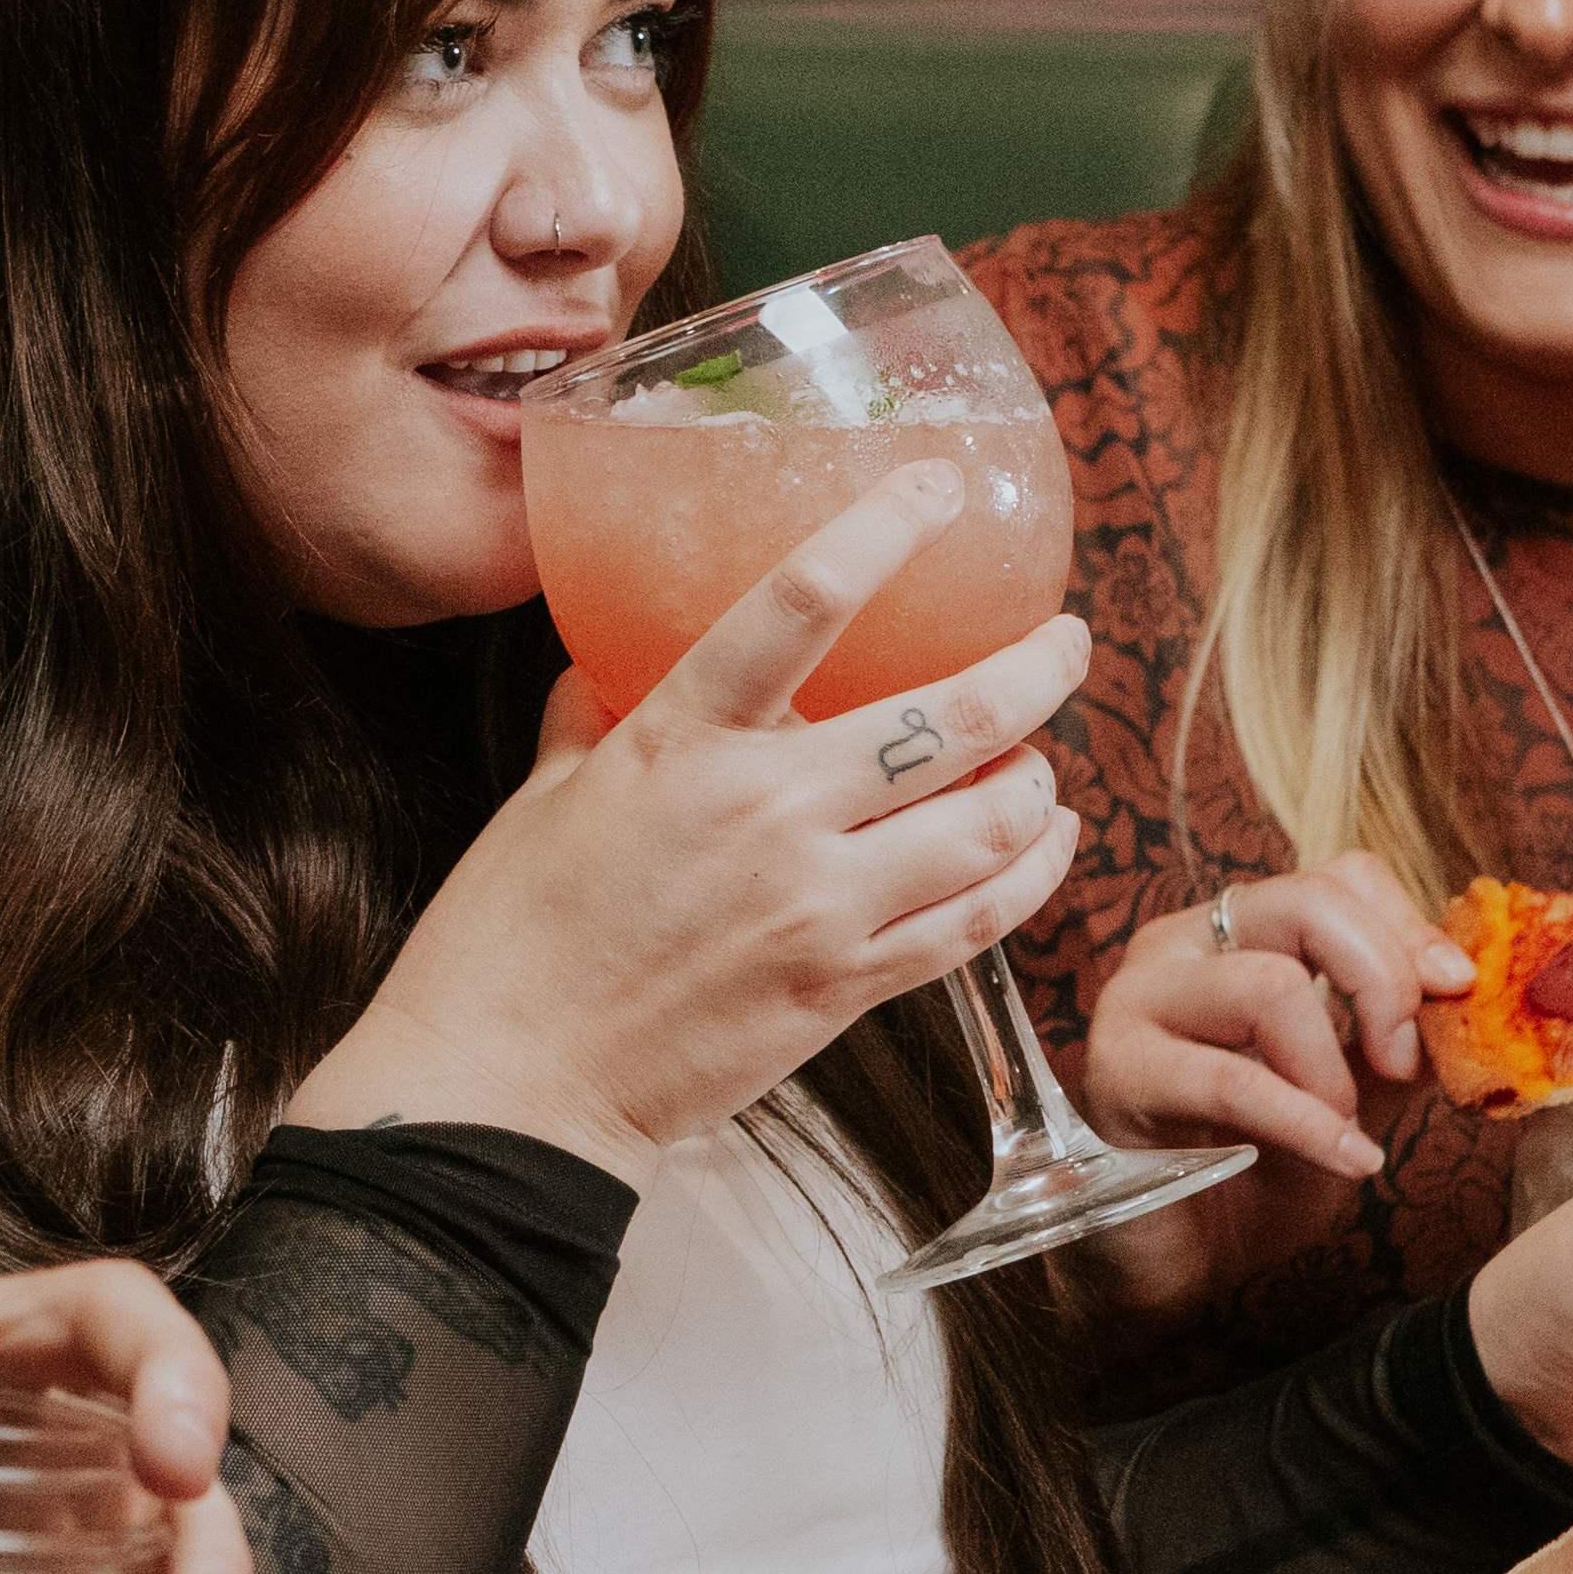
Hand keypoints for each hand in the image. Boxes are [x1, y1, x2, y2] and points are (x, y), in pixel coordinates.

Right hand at [293, 459, 1084, 1177]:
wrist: (513, 1084)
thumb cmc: (507, 938)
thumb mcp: (541, 793)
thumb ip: (595, 714)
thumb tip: (613, 658)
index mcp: (682, 742)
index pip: (801, 602)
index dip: (884, 530)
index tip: (936, 488)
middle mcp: (769, 813)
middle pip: (954, 718)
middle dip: (1037, 667)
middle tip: (1065, 640)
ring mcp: (819, 907)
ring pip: (990, 824)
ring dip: (1040, 779)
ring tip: (1044, 757)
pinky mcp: (846, 989)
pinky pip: (976, 923)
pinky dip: (1031, 875)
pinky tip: (1046, 845)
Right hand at [1072, 856, 1476, 1312]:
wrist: (1182, 1263)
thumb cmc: (1260, 1173)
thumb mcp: (1355, 1093)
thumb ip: (1399, 1038)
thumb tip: (1462, 987)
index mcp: (1240, 934)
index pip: (1340, 877)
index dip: (1409, 929)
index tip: (1454, 993)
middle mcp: (1182, 945)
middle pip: (1306, 902)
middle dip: (1383, 983)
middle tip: (1403, 1064)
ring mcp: (1140, 998)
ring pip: (1270, 985)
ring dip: (1333, 1072)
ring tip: (1345, 1131)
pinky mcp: (1117, 1069)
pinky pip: (1233, 1079)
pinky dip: (1307, 1124)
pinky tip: (1349, 1162)